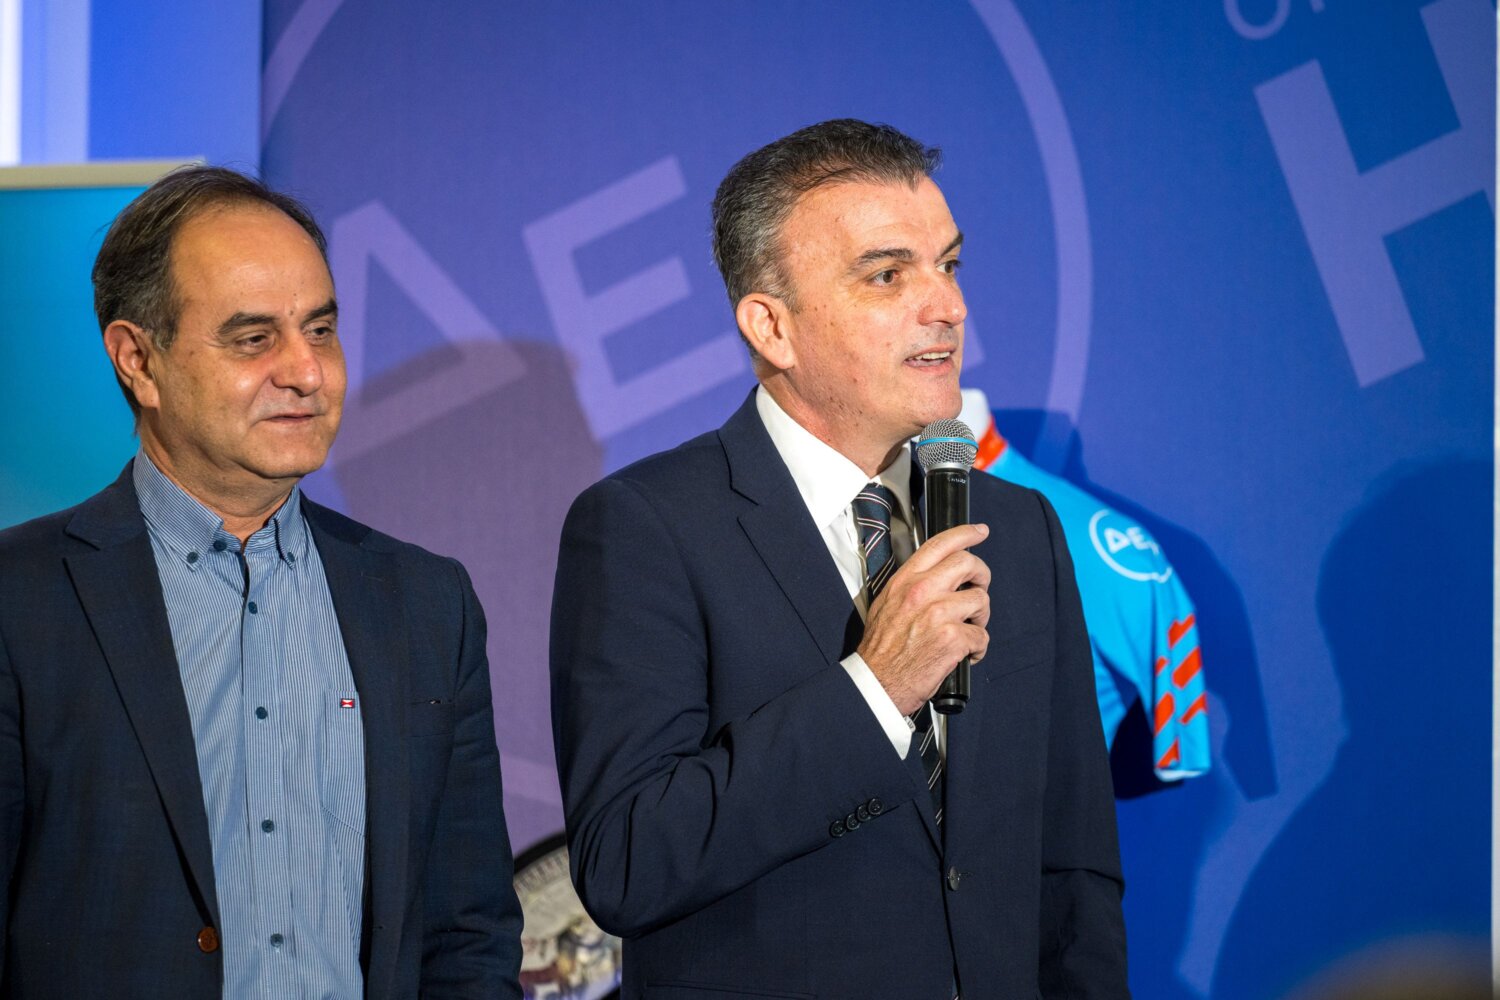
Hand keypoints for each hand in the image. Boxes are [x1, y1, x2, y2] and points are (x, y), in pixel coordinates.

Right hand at [857, 523, 991, 716]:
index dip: (966, 534)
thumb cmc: (880, 649)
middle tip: (979, 588)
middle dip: (982, 575)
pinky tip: (966, 654)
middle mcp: (922, 591)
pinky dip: (978, 648)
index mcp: (905, 581)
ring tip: (969, 629)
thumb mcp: (886, 604)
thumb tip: (934, 575)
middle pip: (969, 564)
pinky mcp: (953, 639)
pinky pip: (981, 636)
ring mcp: (939, 614)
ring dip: (981, 617)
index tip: (980, 531)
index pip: (940, 544)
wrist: (875, 682)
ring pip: (980, 600)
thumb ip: (910, 585)